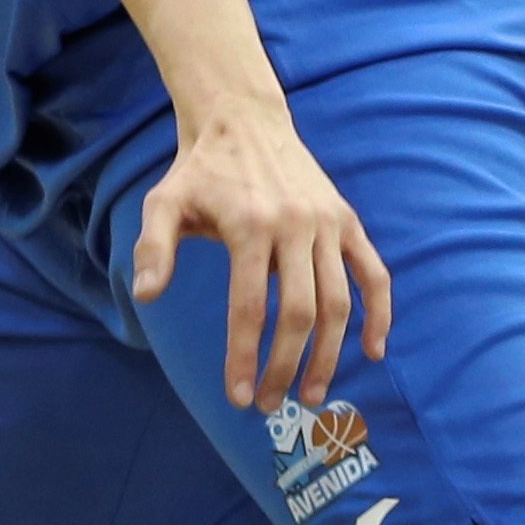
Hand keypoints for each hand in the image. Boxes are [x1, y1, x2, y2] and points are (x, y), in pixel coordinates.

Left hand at [130, 93, 391, 413]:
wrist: (243, 119)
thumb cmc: (198, 171)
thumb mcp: (163, 202)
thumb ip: (152, 248)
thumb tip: (145, 297)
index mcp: (250, 225)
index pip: (250, 307)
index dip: (246, 357)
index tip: (240, 397)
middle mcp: (296, 225)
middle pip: (300, 312)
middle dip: (285, 366)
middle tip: (270, 405)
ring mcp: (328, 224)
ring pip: (339, 301)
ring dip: (330, 354)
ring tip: (311, 394)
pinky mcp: (348, 221)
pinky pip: (374, 274)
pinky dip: (379, 313)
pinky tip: (373, 351)